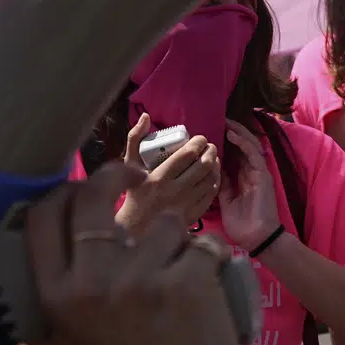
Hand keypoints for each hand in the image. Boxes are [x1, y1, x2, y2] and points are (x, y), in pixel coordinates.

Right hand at [21, 163, 239, 344]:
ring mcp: (139, 277)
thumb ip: (47, 295)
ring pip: (162, 221)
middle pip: (93, 193)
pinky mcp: (186, 279)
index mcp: (55, 294)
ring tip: (176, 280)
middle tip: (136, 176)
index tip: (86, 185)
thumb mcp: (64, 339)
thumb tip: (27, 239)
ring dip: (176, 242)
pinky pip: (203, 243)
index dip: (65, 188)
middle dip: (118, 173)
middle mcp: (90, 281)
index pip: (42, 214)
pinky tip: (205, 291)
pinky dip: (210, 261)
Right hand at [119, 114, 218, 233]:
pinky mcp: (193, 215)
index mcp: (159, 177)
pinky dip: (214, 182)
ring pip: (210, 179)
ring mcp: (185, 205)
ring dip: (215, 166)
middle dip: (211, 152)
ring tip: (212, 159)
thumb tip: (146, 116)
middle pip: (203, 166)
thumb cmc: (133, 193)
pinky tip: (211, 176)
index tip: (199, 138)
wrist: (135, 228)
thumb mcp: (129, 166)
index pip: (187, 154)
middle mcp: (174, 192)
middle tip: (209, 147)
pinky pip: (211, 194)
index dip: (199, 142)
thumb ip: (135, 138)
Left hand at [215, 125, 282, 253]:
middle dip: (231, 132)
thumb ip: (220, 184)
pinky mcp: (262, 174)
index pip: (233, 154)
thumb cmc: (240, 224)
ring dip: (237, 132)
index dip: (223, 142)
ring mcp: (257, 172)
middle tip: (218, 119)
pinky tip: (232, 134)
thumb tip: (211, 168)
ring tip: (225, 121)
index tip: (209, 131)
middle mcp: (249, 172)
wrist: (256, 238)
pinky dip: (243, 142)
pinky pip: (253, 154)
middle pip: (241, 146)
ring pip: (249, 145)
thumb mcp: (224, 200)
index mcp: (240, 178)